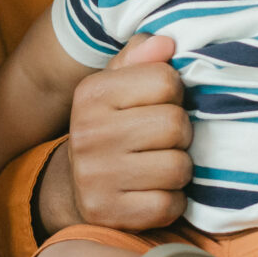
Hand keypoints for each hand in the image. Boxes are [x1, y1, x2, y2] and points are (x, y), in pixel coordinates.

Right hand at [43, 33, 189, 233]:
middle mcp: (88, 133)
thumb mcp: (118, 83)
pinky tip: (152, 193)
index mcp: (92, 93)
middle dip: (180, 134)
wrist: (76, 186)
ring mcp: (95, 177)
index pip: (166, 80)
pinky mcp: (107, 213)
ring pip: (178, 168)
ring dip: (178, 169)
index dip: (174, 94)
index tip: (160, 104)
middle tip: (163, 140)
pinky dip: (170, 202)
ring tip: (158, 165)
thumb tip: (167, 43)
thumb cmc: (112, 124)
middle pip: (176, 125)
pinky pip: (168, 205)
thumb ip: (142, 57)